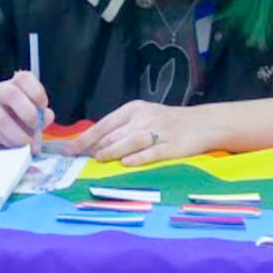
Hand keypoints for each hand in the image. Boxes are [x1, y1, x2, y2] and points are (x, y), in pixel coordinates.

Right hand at [0, 71, 49, 148]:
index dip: (37, 93)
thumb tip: (47, 116)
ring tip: (26, 142)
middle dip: (28, 113)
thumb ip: (42, 115)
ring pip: (0, 119)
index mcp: (15, 83)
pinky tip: (12, 145)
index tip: (43, 107)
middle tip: (35, 126)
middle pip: (11, 94)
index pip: (24, 78)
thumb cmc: (14, 119)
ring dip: (18, 134)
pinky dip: (7, 142)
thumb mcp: (31, 115)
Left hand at [66, 101, 226, 166]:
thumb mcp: (142, 117)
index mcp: (134, 109)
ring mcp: (159, 131)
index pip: (104, 124)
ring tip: (99, 159)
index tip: (69, 149)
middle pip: (115, 133)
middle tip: (81, 158)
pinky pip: (153, 152)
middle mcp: (144, 118)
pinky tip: (126, 163)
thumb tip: (91, 145)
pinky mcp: (173, 145)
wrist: (203, 123)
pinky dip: (139, 157)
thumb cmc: (167, 122)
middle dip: (96, 146)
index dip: (85, 138)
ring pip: (131, 141)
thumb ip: (120, 129)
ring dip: (113, 151)